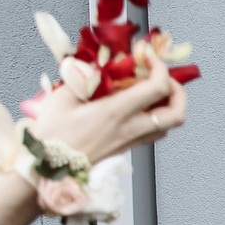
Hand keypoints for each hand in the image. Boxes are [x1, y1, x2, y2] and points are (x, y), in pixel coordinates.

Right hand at [25, 50, 187, 164]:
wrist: (47, 167)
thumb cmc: (53, 134)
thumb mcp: (63, 96)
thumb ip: (84, 77)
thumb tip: (98, 64)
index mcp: (116, 112)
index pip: (157, 88)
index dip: (160, 68)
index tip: (148, 57)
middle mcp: (130, 128)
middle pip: (176, 114)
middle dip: (178, 91)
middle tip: (162, 77)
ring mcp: (131, 141)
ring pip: (168, 125)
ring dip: (168, 104)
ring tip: (151, 89)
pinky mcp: (127, 148)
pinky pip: (154, 132)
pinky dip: (156, 116)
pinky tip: (139, 106)